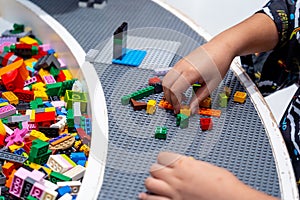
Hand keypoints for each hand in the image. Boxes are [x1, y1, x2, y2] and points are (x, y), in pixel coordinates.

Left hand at [139, 152, 276, 199]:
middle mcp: (176, 177)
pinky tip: (145, 196)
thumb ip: (192, 165)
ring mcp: (173, 192)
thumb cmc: (224, 184)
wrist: (231, 199)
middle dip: (157, 169)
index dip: (164, 159)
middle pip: (154, 168)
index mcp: (184, 165)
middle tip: (161, 173)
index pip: (162, 156)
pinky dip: (147, 197)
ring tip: (156, 183)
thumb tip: (186, 164)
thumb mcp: (207, 167)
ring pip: (150, 183)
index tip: (166, 162)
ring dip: (152, 182)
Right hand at [162, 46, 222, 113]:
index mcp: (191, 73)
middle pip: (167, 86)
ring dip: (168, 92)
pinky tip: (179, 90)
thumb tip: (192, 109)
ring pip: (165, 80)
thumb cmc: (219, 62)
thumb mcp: (212, 84)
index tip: (180, 109)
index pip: (175, 91)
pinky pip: (169, 75)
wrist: (222, 47)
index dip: (176, 102)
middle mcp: (182, 66)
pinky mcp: (180, 62)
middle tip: (177, 106)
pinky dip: (170, 84)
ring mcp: (179, 63)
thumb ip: (199, 98)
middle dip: (170, 98)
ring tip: (177, 99)